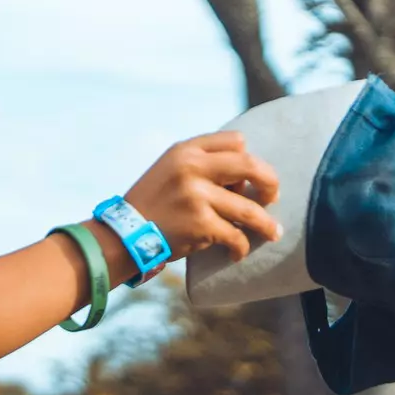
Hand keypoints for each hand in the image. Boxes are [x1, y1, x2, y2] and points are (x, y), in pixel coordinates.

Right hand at [124, 131, 282, 263]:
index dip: (248, 159)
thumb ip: (199, 164)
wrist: (122, 235)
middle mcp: (192, 168)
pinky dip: (241, 247)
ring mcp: (197, 196)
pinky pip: (235, 235)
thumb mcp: (168, 170)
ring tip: (273, 233)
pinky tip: (237, 253)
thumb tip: (244, 178)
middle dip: (269, 183)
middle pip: (250, 166)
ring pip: (249, 208)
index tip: (248, 177)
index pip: (236, 142)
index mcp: (185, 150)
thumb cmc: (150, 205)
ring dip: (265, 223)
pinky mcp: (200, 223)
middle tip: (272, 198)